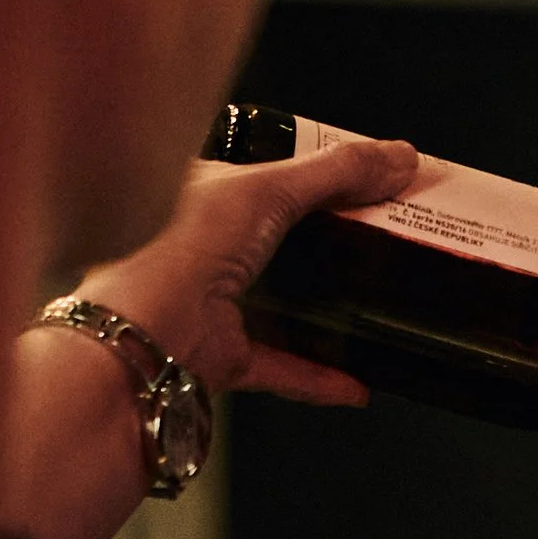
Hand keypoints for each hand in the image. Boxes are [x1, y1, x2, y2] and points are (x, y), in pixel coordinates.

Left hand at [72, 136, 419, 400]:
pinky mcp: (219, 356)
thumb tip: (400, 157)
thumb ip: (335, 173)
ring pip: (279, 303)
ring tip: (380, 297)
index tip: (368, 175)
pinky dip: (318, 376)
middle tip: (388, 231)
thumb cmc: (174, 252)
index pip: (262, 173)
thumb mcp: (264, 190)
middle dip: (331, 238)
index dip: (313, 172)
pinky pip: (279, 366)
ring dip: (328, 307)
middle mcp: (199, 247)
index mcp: (195, 192)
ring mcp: (208, 304)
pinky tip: (357, 381)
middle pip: (277, 238)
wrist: (136, 344)